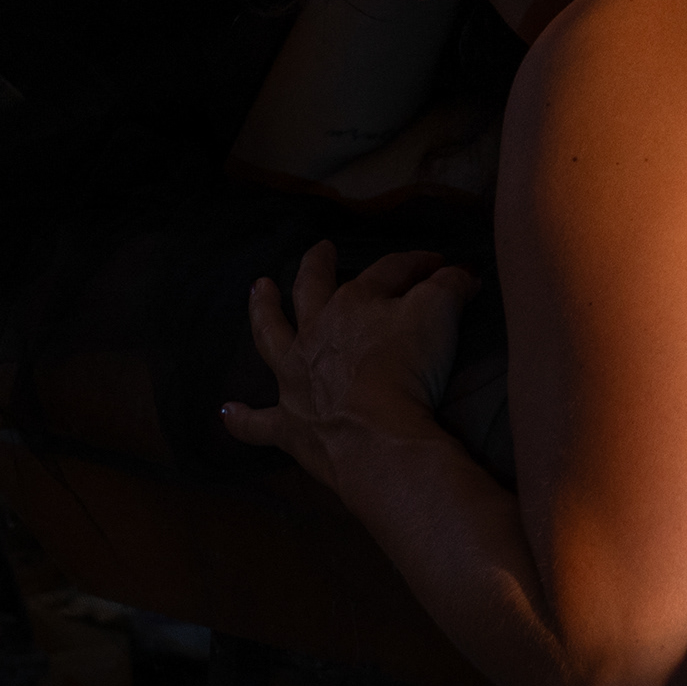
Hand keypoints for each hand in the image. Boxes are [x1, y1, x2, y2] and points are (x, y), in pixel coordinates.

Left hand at [221, 241, 478, 488]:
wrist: (375, 436)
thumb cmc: (408, 370)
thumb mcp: (439, 315)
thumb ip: (449, 288)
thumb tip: (460, 272)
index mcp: (353, 304)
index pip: (388, 271)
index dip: (415, 263)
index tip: (439, 263)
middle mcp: (316, 333)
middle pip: (312, 288)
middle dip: (318, 265)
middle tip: (321, 249)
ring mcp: (295, 377)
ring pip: (270, 335)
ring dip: (262, 311)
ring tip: (258, 289)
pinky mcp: (288, 424)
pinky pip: (258, 423)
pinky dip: (243, 419)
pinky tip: (226, 412)